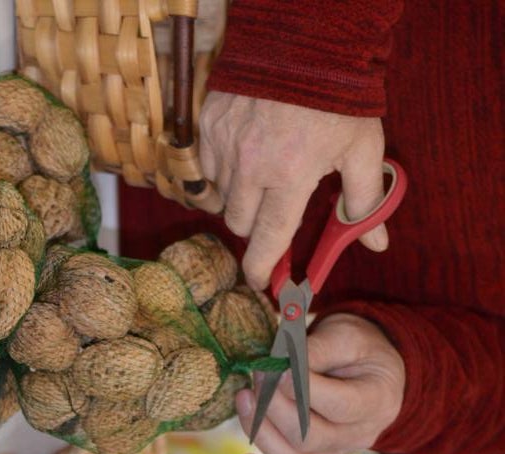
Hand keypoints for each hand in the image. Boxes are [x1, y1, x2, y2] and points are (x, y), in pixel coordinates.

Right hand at [198, 91, 387, 288]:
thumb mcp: (363, 149)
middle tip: (272, 215)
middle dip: (254, 227)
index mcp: (290, 177)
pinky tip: (245, 154)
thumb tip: (376, 243)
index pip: (268, 238)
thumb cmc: (338, 98)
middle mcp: (250, 167)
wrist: (303, 41)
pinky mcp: (209, 126)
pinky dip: (224, 169)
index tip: (260, 282)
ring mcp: (225, 145)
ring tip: (262, 178)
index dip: (261, 267)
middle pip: (239, 222)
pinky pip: (208, 164)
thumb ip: (366, 200)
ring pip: (221, 195)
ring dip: (239, 197)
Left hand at [234, 313, 404, 453]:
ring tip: (245, 397)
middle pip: (310, 437)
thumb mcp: (345, 335)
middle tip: (258, 373)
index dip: (304, 390)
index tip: (278, 367)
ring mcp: (333, 452)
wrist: (365, 368)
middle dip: (275, 406)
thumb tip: (284, 363)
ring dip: (262, 431)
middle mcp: (357, 435)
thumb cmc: (356, 348)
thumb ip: (318, 349)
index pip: (340, 406)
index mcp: (376, 401)